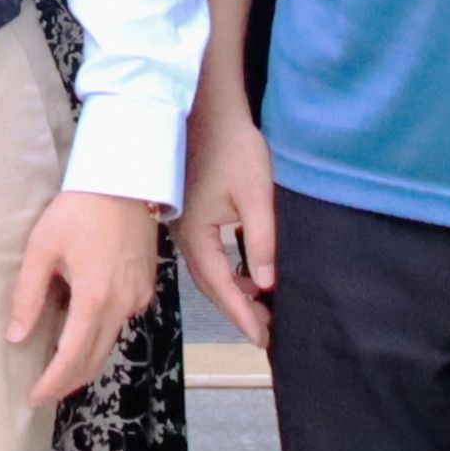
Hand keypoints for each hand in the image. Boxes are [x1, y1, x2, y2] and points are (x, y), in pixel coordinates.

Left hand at [9, 191, 159, 407]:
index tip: (34, 399)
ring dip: (84, 361)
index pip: (72, 357)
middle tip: (43, 393)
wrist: (126, 180)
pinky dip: (99, 336)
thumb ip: (28, 295)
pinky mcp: (146, 289)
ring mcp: (138, 298)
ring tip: (58, 369)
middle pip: (94, 358)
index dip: (52, 383)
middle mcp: (122, 305)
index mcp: (94, 298)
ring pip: (109, 343)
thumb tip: (16, 337)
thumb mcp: (42, 248)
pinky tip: (81, 332)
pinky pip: (121, 323)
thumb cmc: (78, 210)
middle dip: (67, 382)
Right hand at [179, 98, 281, 351]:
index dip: (243, 316)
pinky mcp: (188, 216)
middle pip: (212, 286)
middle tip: (266, 333)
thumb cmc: (232, 147)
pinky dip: (226, 271)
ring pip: (208, 272)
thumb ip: (262, 241)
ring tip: (261, 309)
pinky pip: (206, 255)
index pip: (222, 287)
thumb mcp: (256, 194)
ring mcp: (183, 227)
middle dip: (239, 311)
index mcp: (197, 236)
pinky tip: (246, 274)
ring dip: (233, 292)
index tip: (263, 340)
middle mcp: (184, 237)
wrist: (205, 111)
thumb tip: (265, 284)